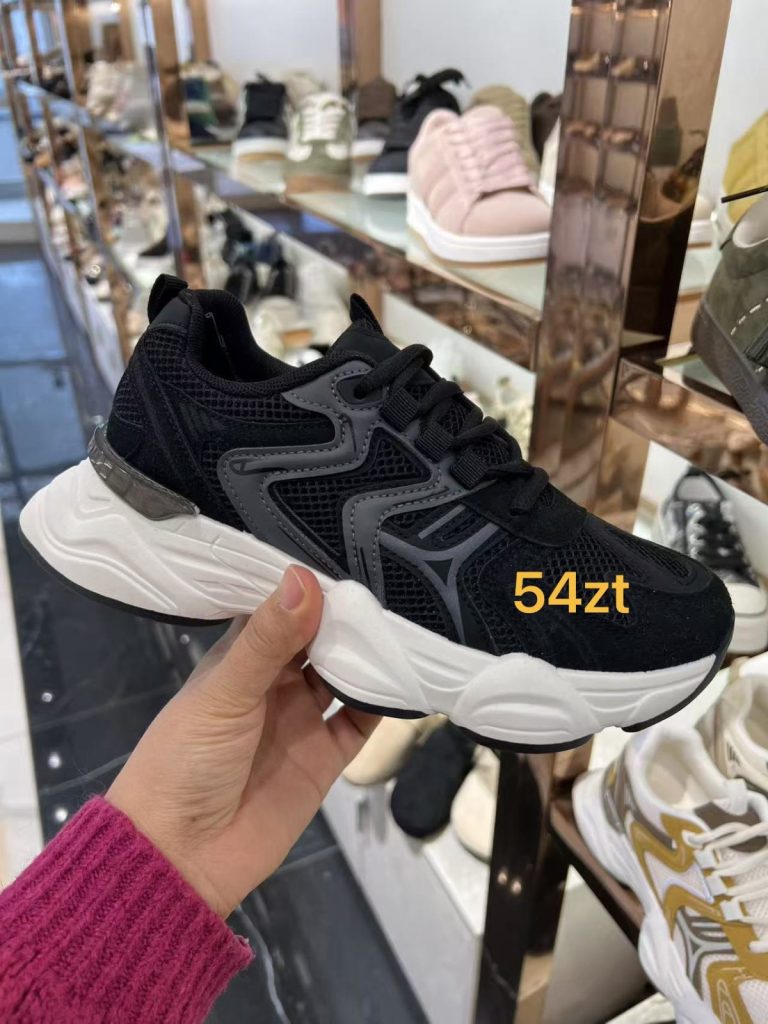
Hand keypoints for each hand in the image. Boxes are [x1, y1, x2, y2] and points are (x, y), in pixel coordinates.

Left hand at [107, 566, 378, 917]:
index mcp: (239, 659)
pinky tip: (408, 676)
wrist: (181, 858)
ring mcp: (301, 719)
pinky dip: (385, 703)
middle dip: (348, 616)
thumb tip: (303, 575)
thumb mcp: (225, 693)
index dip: (310, 586)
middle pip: (319, 639)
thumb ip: (269, 640)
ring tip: (407, 620)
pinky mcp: (326, 757)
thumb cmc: (185, 761)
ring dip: (369, 654)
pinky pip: (362, 722)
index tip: (350, 552)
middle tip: (392, 580)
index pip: (280, 609)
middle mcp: (273, 683)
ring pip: (345, 675)